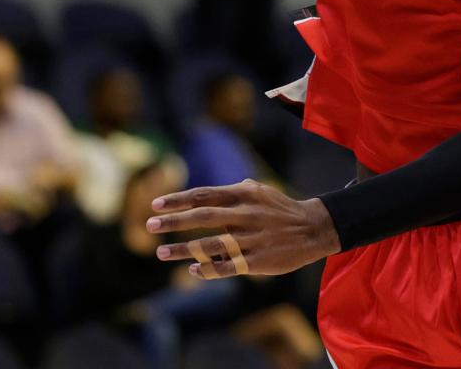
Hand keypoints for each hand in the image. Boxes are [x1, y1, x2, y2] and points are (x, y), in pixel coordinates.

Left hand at [146, 178, 340, 279]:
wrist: (312, 228)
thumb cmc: (278, 208)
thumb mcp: (258, 191)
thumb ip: (231, 193)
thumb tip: (203, 197)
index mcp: (244, 194)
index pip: (204, 194)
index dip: (178, 199)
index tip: (156, 204)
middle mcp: (245, 214)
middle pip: (203, 216)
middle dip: (174, 221)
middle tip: (149, 225)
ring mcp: (251, 238)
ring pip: (210, 244)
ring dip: (182, 249)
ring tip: (161, 253)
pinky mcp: (257, 261)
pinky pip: (227, 266)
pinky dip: (208, 269)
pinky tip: (192, 270)